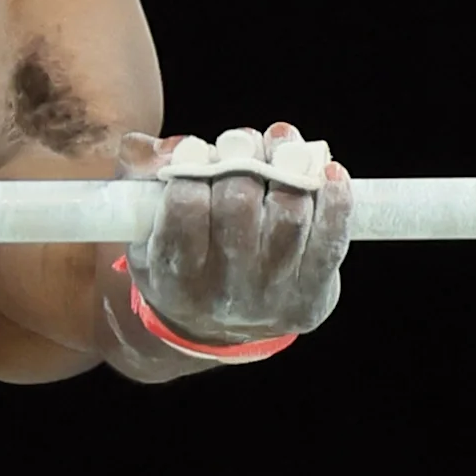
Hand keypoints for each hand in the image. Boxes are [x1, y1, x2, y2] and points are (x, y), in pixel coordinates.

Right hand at [114, 124, 350, 350]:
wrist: (214, 330)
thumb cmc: (177, 259)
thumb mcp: (140, 227)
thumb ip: (141, 176)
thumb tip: (166, 146)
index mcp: (172, 276)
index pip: (184, 207)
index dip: (193, 165)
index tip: (197, 148)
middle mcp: (222, 293)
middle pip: (240, 205)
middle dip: (242, 159)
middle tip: (240, 145)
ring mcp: (271, 297)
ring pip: (289, 216)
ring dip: (289, 168)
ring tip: (281, 148)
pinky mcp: (311, 296)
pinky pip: (331, 242)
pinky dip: (336, 200)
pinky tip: (327, 171)